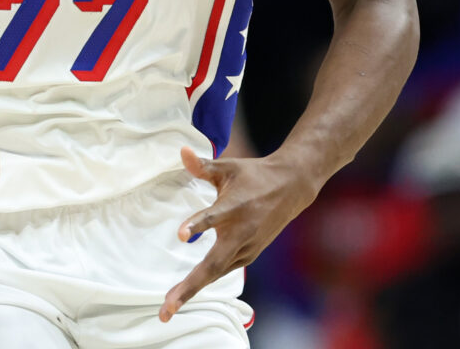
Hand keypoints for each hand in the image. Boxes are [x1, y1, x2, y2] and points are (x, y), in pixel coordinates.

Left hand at [160, 146, 317, 322]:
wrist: (291, 188)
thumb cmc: (253, 176)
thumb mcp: (227, 168)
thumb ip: (202, 166)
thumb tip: (181, 151)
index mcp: (234, 207)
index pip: (214, 217)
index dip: (197, 225)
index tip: (180, 234)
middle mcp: (241, 232)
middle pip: (213, 266)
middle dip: (189, 288)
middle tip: (167, 307)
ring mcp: (246, 247)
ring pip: (216, 274)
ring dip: (192, 291)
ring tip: (168, 309)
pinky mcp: (249, 254)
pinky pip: (222, 271)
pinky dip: (205, 282)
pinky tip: (185, 294)